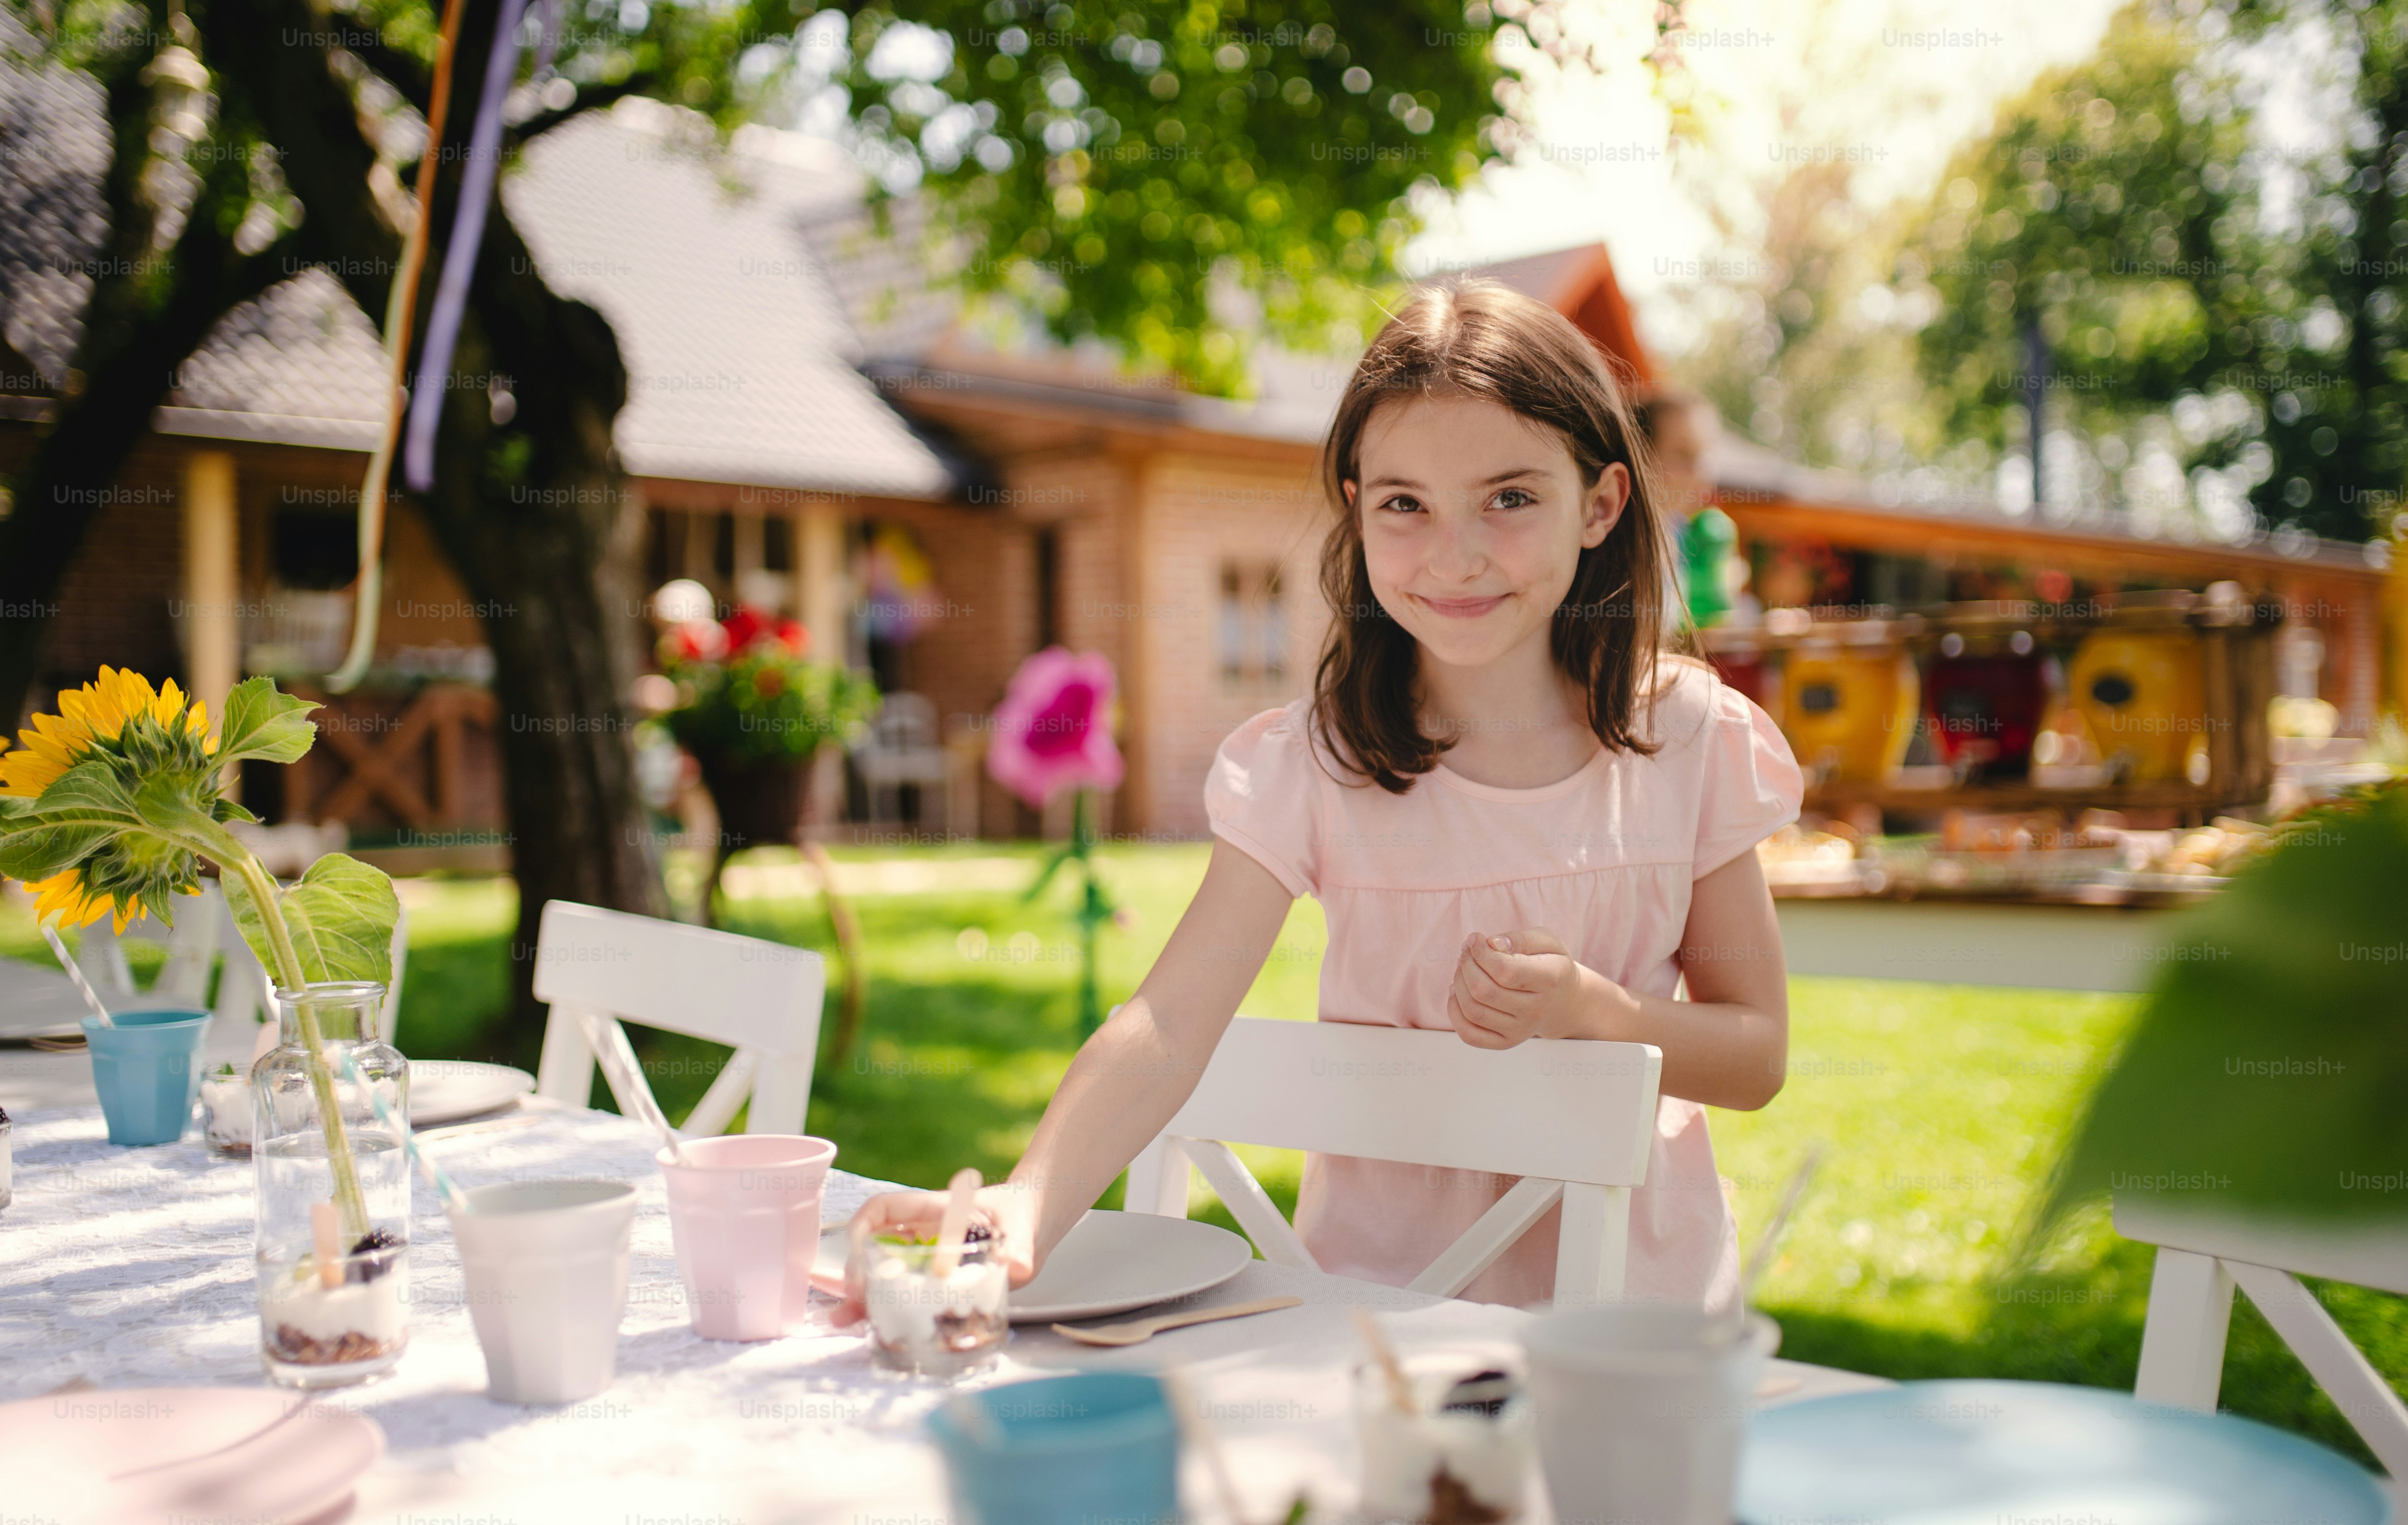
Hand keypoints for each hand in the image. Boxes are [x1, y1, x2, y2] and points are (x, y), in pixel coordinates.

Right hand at [831, 1183, 1041, 1327]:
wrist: (1034, 1224)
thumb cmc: (1023, 1212)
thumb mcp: (1023, 1227)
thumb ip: (1021, 1247)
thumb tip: (1018, 1268)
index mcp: (934, 1210)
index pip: (884, 1208)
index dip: (863, 1226)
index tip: (859, 1254)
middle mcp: (921, 1232)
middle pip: (875, 1245)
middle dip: (859, 1269)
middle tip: (857, 1297)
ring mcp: (925, 1258)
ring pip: (884, 1272)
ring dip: (864, 1295)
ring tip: (846, 1320)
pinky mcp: (934, 1281)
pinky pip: (903, 1292)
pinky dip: (886, 1308)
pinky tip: (873, 1329)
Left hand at [1447, 927, 1590, 1048]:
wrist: (1562, 1002)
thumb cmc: (1550, 965)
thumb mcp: (1547, 942)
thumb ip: (1521, 939)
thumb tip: (1492, 943)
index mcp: (1550, 981)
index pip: (1506, 971)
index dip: (1482, 953)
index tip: (1475, 939)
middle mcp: (1536, 1010)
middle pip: (1484, 991)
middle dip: (1466, 965)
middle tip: (1466, 952)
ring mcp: (1520, 1031)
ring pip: (1473, 1011)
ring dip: (1459, 984)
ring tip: (1463, 968)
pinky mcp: (1506, 1043)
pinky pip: (1469, 1034)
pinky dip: (1454, 1012)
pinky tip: (1458, 992)